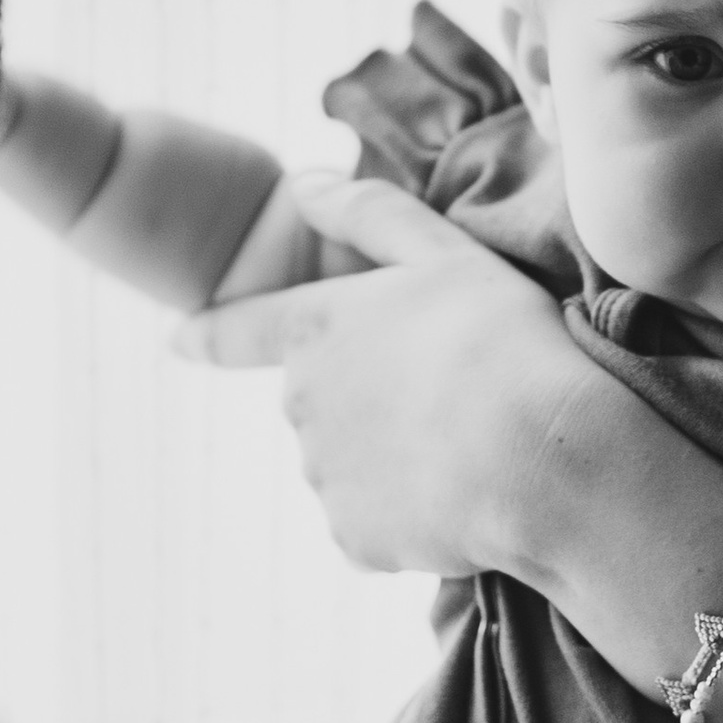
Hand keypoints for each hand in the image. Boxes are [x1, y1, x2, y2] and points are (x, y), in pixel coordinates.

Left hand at [186, 174, 593, 580]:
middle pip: (324, 400)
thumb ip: (369, 213)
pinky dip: (411, 515)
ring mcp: (323, 477)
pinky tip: (461, 497)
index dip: (209, 333)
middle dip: (371, 398)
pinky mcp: (354, 538)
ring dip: (395, 457)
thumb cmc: (504, 341)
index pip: (240, 328)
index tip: (178, 340)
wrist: (544, 459)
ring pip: (353, 464)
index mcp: (315, 330)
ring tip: (467, 447)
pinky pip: (376, 523)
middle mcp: (301, 405)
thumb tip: (303, 185)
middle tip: (451, 393)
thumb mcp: (446, 252)